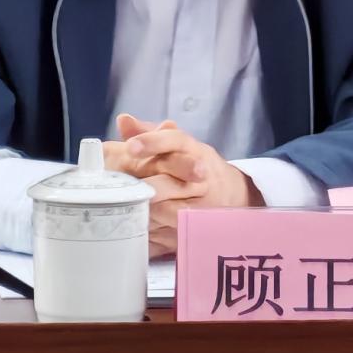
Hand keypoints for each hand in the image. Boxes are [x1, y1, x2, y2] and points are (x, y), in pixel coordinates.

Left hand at [109, 113, 263, 256]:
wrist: (230, 194)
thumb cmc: (196, 164)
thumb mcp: (176, 144)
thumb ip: (147, 132)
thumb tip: (123, 120)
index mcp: (192, 150)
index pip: (174, 141)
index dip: (152, 142)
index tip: (130, 146)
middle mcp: (199, 175)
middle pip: (171, 179)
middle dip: (148, 185)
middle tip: (126, 187)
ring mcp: (201, 204)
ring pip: (171, 209)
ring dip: (148, 209)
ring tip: (126, 208)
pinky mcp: (196, 227)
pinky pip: (173, 232)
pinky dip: (153, 230)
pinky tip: (137, 226)